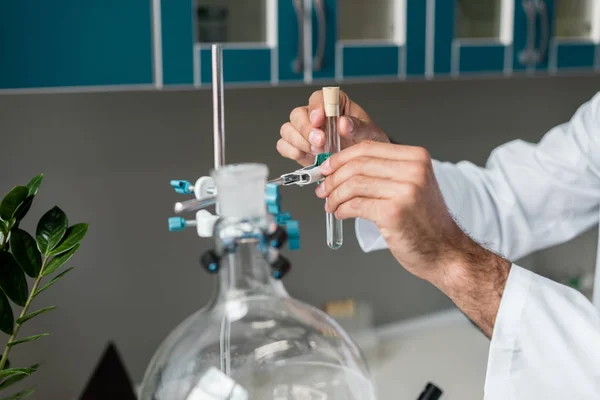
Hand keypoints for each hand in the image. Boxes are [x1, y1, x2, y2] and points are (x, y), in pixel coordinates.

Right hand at [277, 90, 389, 166]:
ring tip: (317, 152)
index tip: (319, 119)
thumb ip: (358, 127)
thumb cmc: (367, 142)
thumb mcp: (371, 133)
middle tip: (320, 142)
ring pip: (288, 129)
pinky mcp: (298, 147)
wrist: (363, 161)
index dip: (316, 107)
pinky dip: (291, 152)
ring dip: (299, 142)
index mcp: (335, 104)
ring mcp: (305, 131)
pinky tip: (307, 157)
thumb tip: (343, 123)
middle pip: (298, 114)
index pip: (319, 98)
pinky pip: (284, 145)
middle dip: (306, 129)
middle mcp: (316, 115)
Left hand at [315, 141, 510, 336]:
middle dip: (333, 177)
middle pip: (357, 164)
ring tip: (330, 204)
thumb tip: (342, 167)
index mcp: (417, 158)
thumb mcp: (412, 185)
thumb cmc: (426, 222)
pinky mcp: (393, 213)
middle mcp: (413, 170)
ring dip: (335, 195)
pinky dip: (341, 209)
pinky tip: (340, 214)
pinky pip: (355, 205)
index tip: (327, 168)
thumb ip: (384, 172)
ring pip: (353, 184)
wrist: (447, 251)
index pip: (368, 147)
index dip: (340, 157)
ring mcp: (405, 191)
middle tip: (323, 189)